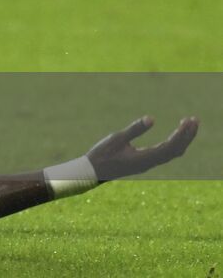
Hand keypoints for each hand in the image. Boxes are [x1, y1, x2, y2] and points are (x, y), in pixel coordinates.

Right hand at [84, 115, 198, 181]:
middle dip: (187, 135)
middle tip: (194, 120)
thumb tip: (152, 118)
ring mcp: (149, 164)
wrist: (94, 172)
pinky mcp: (146, 162)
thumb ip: (135, 129)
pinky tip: (175, 136)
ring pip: (173, 153)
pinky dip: (175, 144)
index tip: (188, 121)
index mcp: (145, 158)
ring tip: (188, 125)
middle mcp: (151, 163)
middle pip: (177, 150)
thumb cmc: (103, 154)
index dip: (181, 134)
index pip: (170, 146)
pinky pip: (167, 154)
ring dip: (182, 139)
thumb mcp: (117, 138)